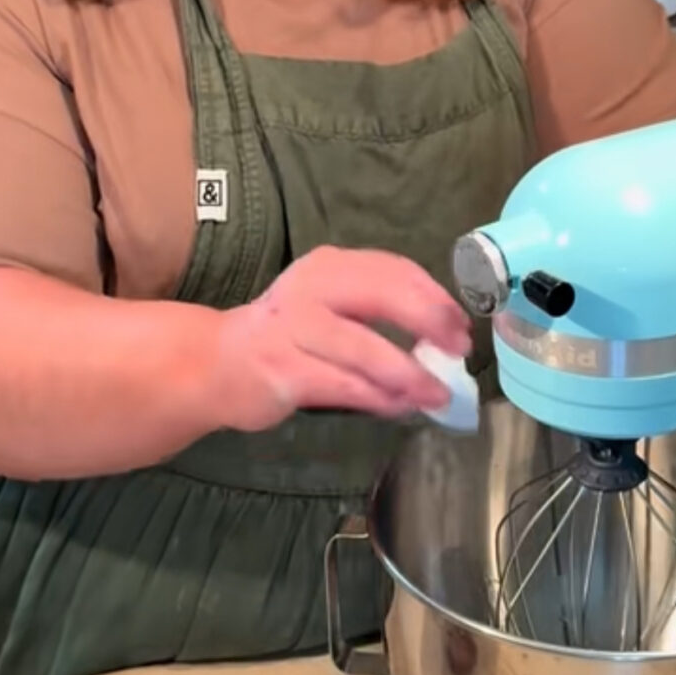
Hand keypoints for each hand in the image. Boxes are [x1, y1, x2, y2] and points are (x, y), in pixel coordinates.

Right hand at [215, 246, 472, 431]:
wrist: (215, 363)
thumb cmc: (286, 335)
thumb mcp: (329, 305)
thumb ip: (376, 310)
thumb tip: (440, 335)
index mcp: (329, 266)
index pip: (392, 269)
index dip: (433, 296)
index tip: (460, 324)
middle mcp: (311, 289)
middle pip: (383, 296)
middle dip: (429, 323)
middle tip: (458, 351)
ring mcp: (294, 329)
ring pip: (365, 349)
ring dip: (409, 374)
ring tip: (436, 394)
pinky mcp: (284, 371)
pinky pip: (344, 385)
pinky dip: (378, 398)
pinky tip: (400, 407)